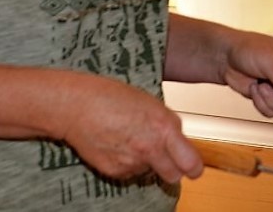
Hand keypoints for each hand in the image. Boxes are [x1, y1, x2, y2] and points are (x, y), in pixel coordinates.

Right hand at [58, 75, 202, 184]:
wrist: (78, 106)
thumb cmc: (112, 97)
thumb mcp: (152, 104)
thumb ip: (168, 124)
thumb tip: (180, 140)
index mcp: (164, 127)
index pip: (190, 162)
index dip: (194, 166)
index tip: (194, 166)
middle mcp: (150, 148)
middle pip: (174, 176)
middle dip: (174, 169)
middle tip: (168, 158)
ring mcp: (131, 162)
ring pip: (150, 172)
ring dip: (147, 162)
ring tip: (133, 139)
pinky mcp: (114, 171)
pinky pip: (130, 173)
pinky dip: (128, 163)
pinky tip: (119, 145)